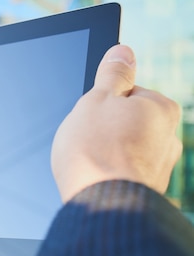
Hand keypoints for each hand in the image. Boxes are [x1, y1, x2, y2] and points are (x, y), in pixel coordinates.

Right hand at [51, 44, 181, 202]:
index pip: (127, 94)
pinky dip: (110, 174)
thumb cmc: (96, 151)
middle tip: (85, 139)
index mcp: (161, 109)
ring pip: (125, 149)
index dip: (101, 103)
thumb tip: (123, 50)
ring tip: (89, 163)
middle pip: (127, 122)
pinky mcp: (149, 191)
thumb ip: (112, 74)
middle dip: (105, 129)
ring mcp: (161, 167)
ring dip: (107, 153)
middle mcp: (169, 138)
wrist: (100, 205)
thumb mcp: (97, 100)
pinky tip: (95, 179)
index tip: (88, 117)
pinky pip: (124, 173)